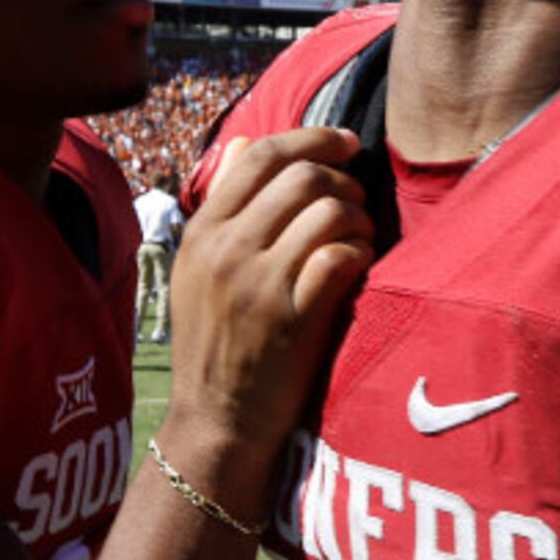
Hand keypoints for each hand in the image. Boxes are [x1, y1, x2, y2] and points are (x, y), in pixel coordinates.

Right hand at [164, 127, 374, 453]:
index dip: (313, 137)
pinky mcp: (291, 318)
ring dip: (358, 217)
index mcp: (202, 231)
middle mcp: (225, 250)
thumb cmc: (215, 344)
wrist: (216, 421)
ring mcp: (257, 284)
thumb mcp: (198, 270)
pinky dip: (360, 252)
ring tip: (361, 237)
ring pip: (326, 210)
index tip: (348, 143)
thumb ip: (223, 207)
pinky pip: (340, 256)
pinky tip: (360, 265)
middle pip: (301, 176)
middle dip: (344, 180)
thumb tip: (243, 143)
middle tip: (358, 202)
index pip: (260, 154)